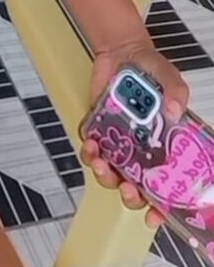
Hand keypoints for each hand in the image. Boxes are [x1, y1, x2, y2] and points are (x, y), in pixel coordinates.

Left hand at [82, 39, 188, 228]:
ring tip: (102, 160)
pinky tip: (92, 143)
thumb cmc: (151, 70)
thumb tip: (173, 111)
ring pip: (110, 174)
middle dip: (129, 194)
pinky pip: (92, 150)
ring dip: (105, 174)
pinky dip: (90, 152)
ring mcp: (119, 143)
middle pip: (136, 189)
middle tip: (126, 186)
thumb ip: (176, 93)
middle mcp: (142, 151)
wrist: (122, 51)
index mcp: (164, 147)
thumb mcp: (170, 79)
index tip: (154, 215)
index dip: (161, 206)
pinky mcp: (99, 130)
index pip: (166, 186)